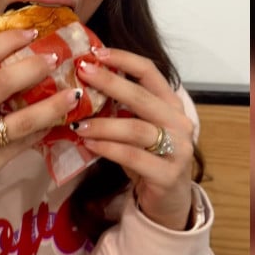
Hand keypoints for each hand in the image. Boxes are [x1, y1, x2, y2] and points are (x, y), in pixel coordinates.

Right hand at [0, 29, 84, 219]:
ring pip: (22, 119)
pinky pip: (24, 143)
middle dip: (36, 66)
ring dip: (53, 105)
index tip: (33, 31)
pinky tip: (58, 121)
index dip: (11, 39)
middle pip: (4, 81)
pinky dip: (43, 130)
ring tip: (73, 94)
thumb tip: (7, 51)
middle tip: (57, 57)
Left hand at [72, 47, 195, 230]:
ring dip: (102, 124)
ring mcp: (178, 149)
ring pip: (136, 129)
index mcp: (171, 105)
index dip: (124, 59)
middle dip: (110, 83)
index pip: (150, 72)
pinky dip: (108, 148)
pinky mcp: (168, 175)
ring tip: (76, 122)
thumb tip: (81, 82)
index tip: (95, 52)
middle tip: (82, 73)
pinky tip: (88, 144)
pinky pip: (133, 157)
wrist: (168, 202)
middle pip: (142, 97)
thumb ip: (120, 108)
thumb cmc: (147, 159)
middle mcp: (179, 123)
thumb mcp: (136, 128)